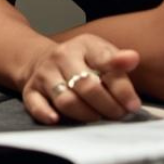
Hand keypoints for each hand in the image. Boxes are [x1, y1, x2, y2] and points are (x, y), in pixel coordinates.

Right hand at [19, 34, 141, 123]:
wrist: (42, 59)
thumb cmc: (81, 62)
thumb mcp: (101, 54)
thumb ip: (118, 61)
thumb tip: (132, 58)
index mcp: (83, 45)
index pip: (105, 63)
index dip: (122, 88)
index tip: (133, 105)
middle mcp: (61, 57)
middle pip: (87, 86)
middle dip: (107, 106)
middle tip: (118, 115)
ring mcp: (44, 74)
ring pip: (66, 100)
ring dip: (87, 115)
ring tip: (98, 117)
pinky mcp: (31, 90)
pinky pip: (35, 104)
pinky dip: (45, 113)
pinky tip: (56, 119)